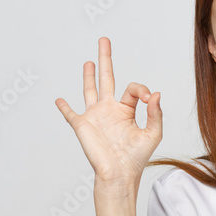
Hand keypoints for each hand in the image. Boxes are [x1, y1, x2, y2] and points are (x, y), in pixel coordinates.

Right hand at [55, 37, 161, 186]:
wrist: (119, 174)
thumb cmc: (137, 158)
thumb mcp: (153, 133)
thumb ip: (156, 113)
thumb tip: (155, 93)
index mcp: (127, 110)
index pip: (132, 89)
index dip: (140, 89)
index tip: (146, 98)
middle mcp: (110, 109)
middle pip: (107, 78)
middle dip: (106, 59)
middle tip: (104, 40)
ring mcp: (95, 116)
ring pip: (89, 90)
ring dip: (88, 76)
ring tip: (89, 61)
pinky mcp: (82, 125)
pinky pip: (70, 114)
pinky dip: (63, 107)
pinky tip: (59, 100)